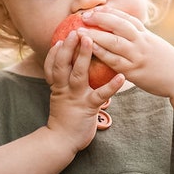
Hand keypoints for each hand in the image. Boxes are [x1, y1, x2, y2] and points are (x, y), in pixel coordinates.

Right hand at [44, 29, 124, 151]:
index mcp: (58, 86)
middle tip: (76, 31)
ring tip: (90, 41)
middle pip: (63, 64)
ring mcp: (76, 98)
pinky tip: (121, 77)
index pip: (53, 65)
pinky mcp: (88, 108)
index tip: (62, 38)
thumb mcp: (61, 98)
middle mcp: (65, 89)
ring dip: (83, 56)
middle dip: (69, 47)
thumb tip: (74, 67)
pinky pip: (100, 95)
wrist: (62, 142)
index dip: (56, 51)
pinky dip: (111, 86)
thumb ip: (65, 83)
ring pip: (78, 74)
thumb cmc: (65, 118)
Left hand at [79, 7, 173, 97]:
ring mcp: (138, 56)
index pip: (127, 19)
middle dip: (100, 19)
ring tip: (80, 31)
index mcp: (147, 35)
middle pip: (119, 25)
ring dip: (95, 35)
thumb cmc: (168, 64)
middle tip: (84, 16)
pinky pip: (114, 61)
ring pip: (114, 42)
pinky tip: (90, 50)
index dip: (110, 13)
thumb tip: (127, 33)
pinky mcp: (134, 71)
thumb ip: (141, 39)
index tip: (97, 9)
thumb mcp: (156, 46)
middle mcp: (142, 42)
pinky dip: (101, 54)